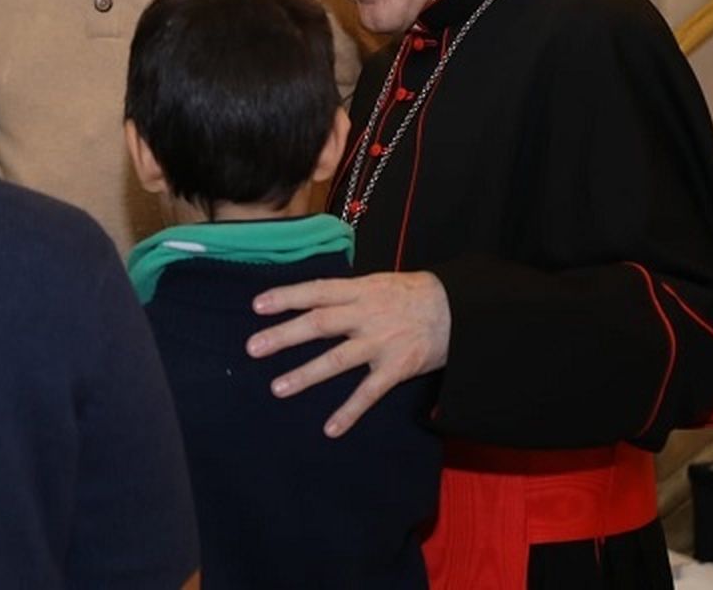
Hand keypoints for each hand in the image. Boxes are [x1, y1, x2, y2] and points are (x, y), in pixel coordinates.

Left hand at [244, 272, 449, 437]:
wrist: (459, 309)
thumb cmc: (412, 295)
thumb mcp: (377, 283)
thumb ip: (346, 294)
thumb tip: (311, 300)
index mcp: (360, 291)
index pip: (316, 291)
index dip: (286, 297)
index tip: (257, 305)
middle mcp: (366, 315)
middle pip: (319, 324)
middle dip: (284, 336)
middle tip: (253, 348)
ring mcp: (381, 343)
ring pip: (337, 360)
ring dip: (306, 375)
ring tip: (277, 388)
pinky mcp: (397, 368)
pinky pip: (369, 393)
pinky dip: (350, 411)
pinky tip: (330, 429)